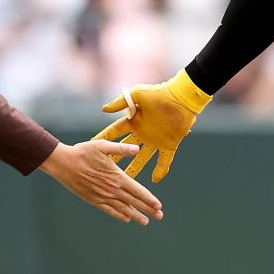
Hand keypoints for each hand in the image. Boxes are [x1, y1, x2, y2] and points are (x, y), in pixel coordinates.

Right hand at [39, 141, 162, 224]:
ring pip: (123, 209)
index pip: (137, 190)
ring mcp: (102, 196)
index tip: (159, 206)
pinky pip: (109, 210)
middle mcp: (111, 189)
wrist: (63, 163)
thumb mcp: (103, 146)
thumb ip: (121, 148)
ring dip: (135, 215)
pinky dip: (118, 215)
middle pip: (133, 202)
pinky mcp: (93, 200)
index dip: (149, 199)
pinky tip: (126, 219)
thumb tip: (137, 148)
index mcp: (116, 176)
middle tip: (159, 216)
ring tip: (145, 221)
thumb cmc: (83, 152)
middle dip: (147, 209)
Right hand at [93, 70, 210, 182]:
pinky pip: (164, 161)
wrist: (181, 98)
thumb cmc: (159, 93)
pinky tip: (156, 180)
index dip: (104, 138)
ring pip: (143, 159)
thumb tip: (104, 109)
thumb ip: (121, 102)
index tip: (91, 147)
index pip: (115, 132)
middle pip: (126, 150)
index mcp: (133, 121)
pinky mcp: (169, 145)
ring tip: (128, 180)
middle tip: (105, 172)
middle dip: (116, 160)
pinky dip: (161, 170)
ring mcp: (155, 141)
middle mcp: (142, 133)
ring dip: (136, 170)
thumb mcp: (137, 94)